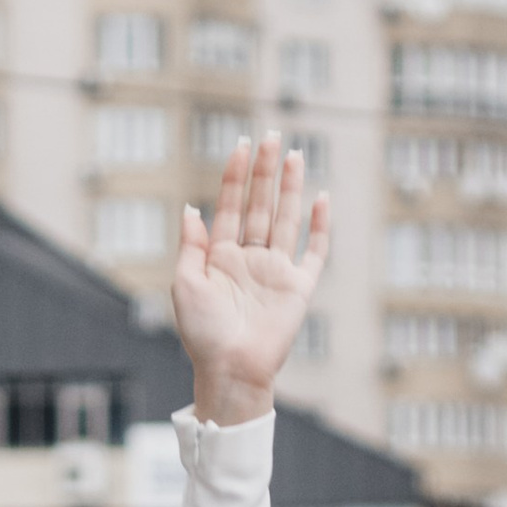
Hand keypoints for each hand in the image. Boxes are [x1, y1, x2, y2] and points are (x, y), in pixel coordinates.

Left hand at [171, 134, 330, 427]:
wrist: (231, 370)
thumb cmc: (204, 335)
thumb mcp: (185, 285)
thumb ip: (190, 245)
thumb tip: (190, 208)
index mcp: (221, 257)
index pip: (230, 207)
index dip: (235, 176)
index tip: (241, 144)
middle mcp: (250, 259)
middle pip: (260, 205)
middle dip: (264, 171)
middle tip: (271, 136)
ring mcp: (275, 271)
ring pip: (285, 219)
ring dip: (290, 187)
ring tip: (293, 154)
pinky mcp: (298, 288)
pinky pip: (314, 252)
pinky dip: (319, 227)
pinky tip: (321, 199)